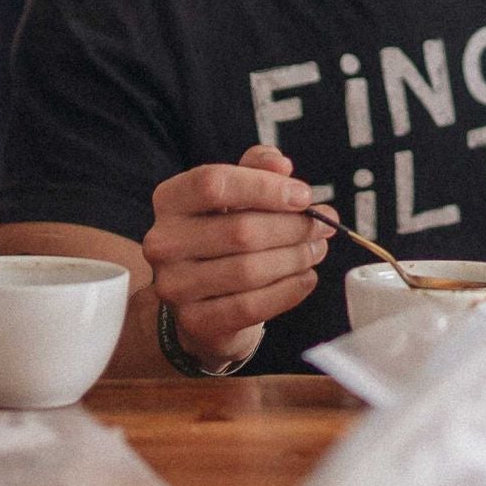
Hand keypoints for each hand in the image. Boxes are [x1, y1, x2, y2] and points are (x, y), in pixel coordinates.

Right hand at [142, 145, 330, 367]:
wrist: (203, 300)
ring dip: (295, 259)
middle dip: (292, 228)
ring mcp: (175, 285)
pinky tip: (306, 278)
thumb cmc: (224, 236)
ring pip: (249, 270)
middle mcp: (163, 242)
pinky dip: (288, 291)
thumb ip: (257, 169)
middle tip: (322, 227)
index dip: (265, 187)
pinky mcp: (194, 320)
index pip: (213, 183)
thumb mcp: (237, 195)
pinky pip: (251, 306)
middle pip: (240, 230)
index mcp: (170, 200)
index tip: (304, 196)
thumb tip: (280, 164)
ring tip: (316, 250)